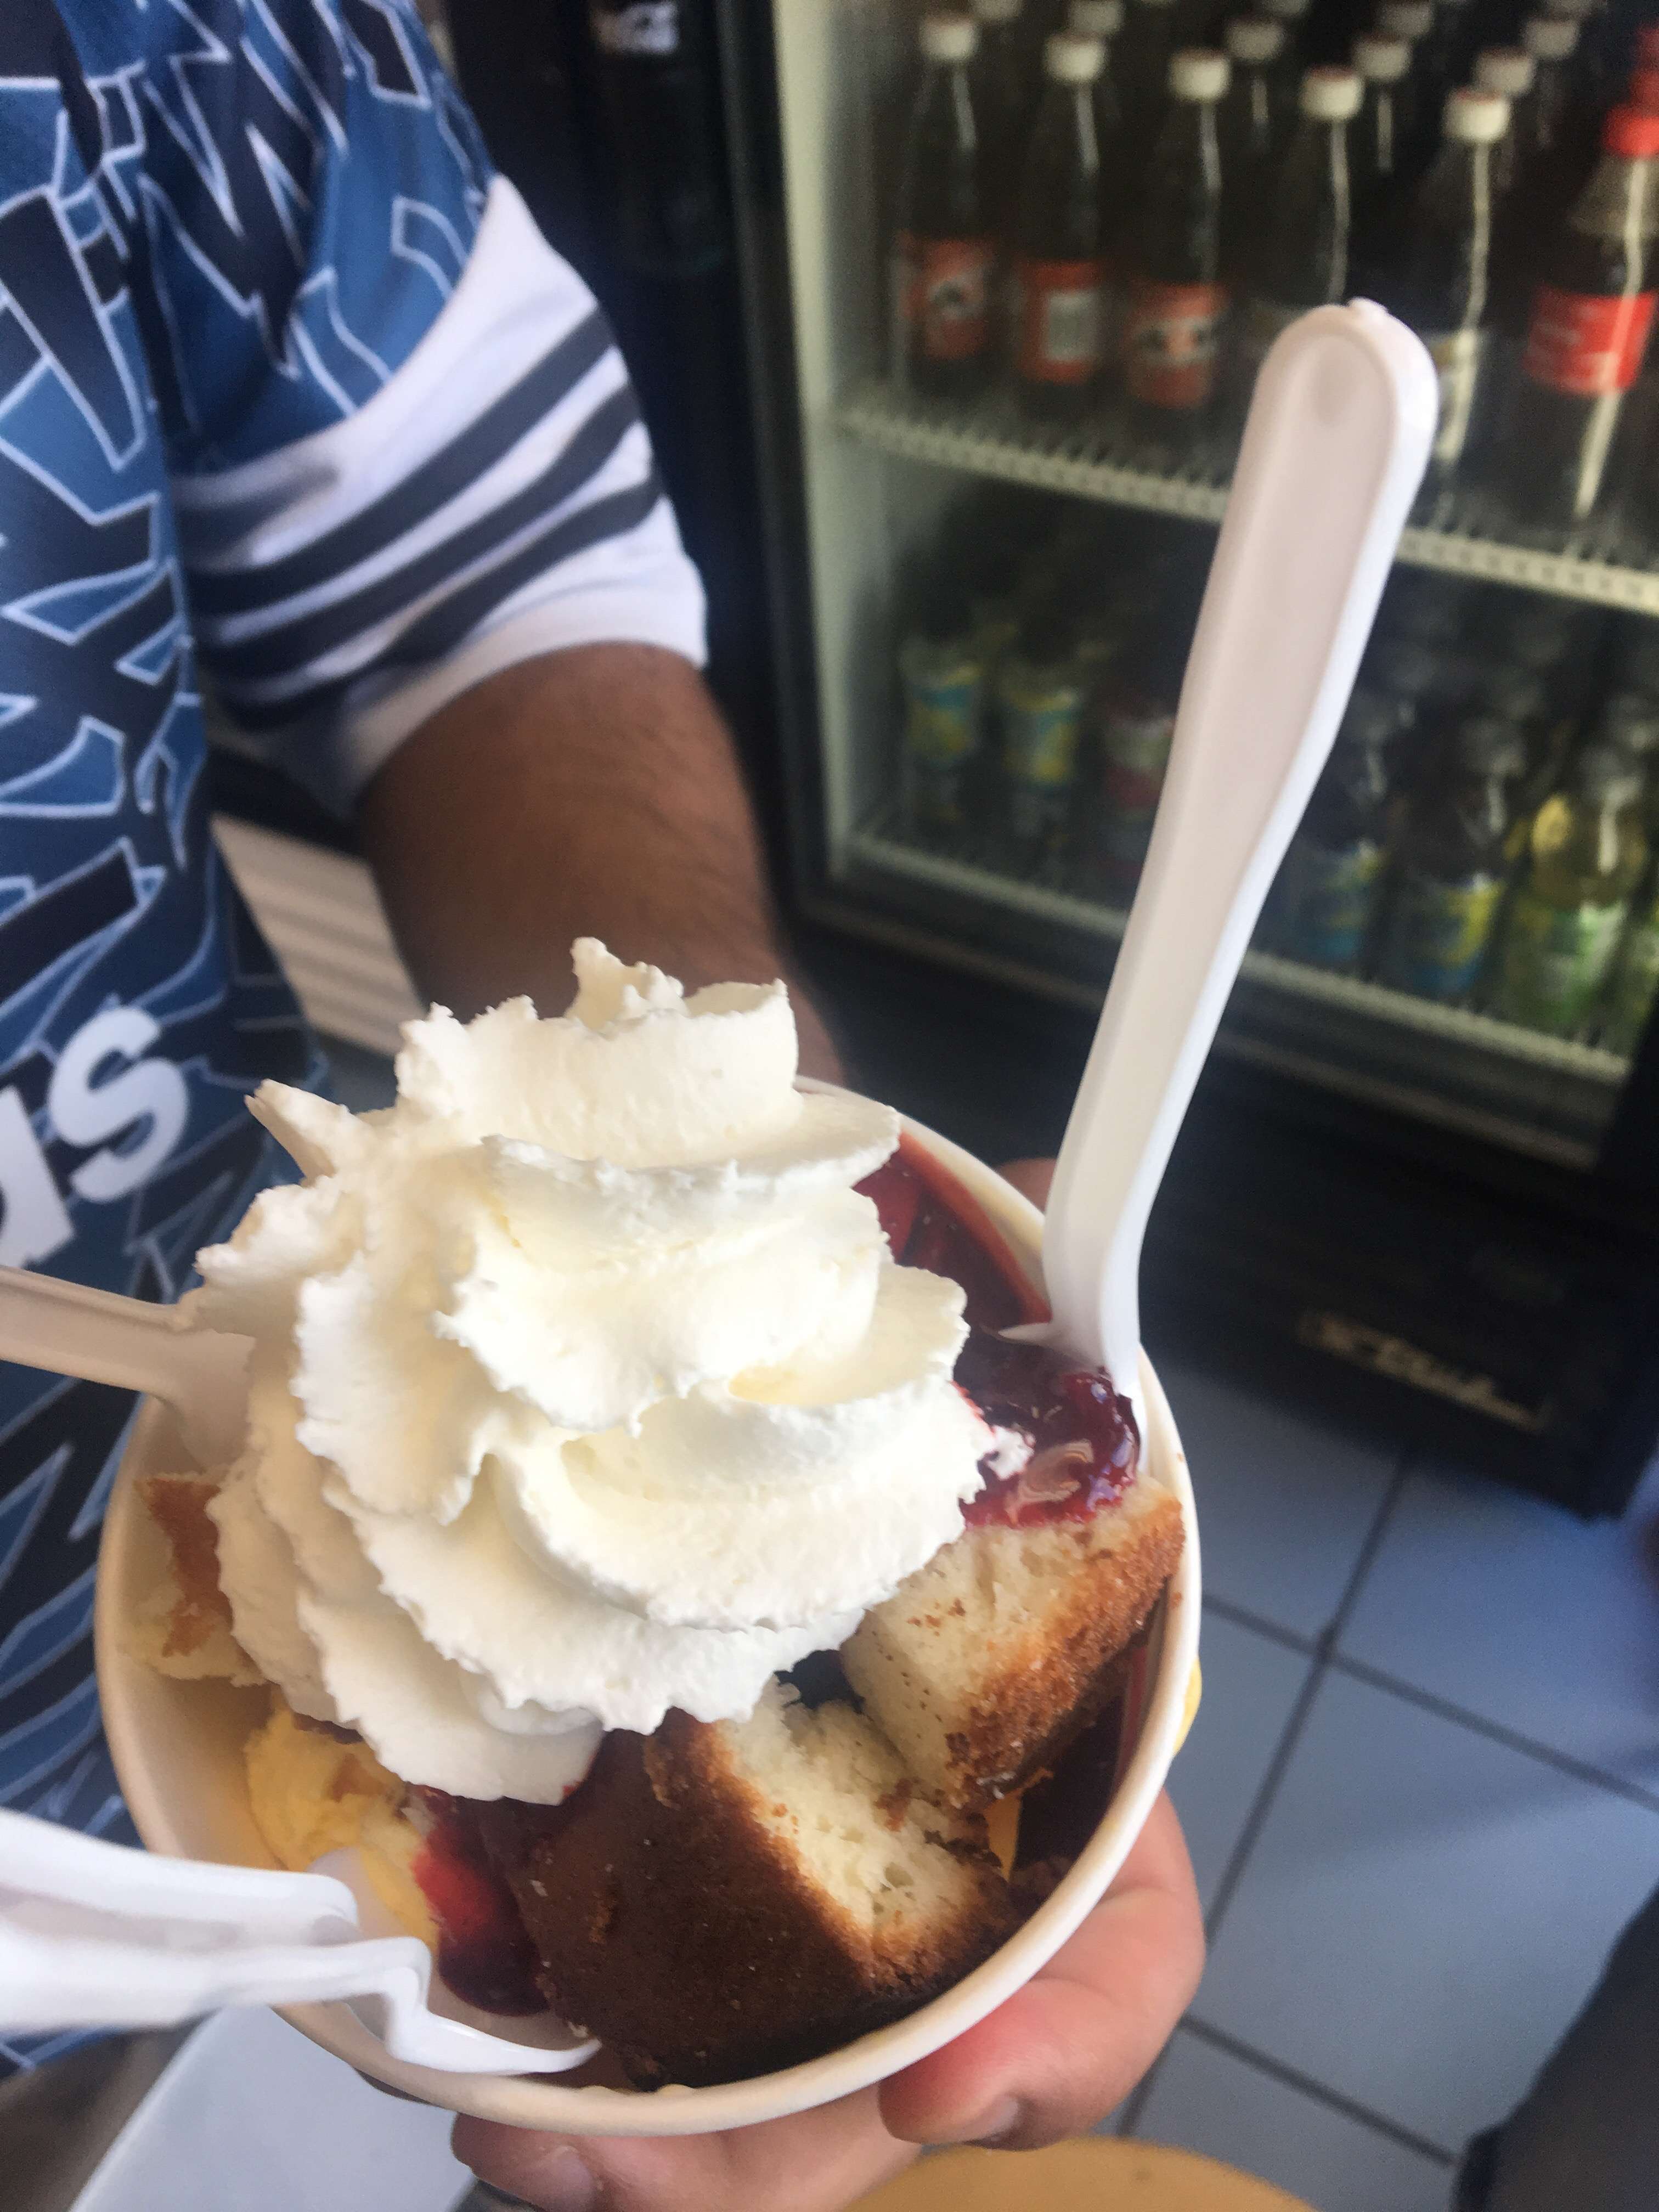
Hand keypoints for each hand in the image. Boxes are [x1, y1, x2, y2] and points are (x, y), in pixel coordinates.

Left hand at [452, 1155, 1202, 2209]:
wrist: (825, 1415)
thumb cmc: (937, 1429)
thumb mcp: (1008, 1371)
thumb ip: (1013, 1310)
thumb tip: (1009, 1203)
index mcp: (1045, 1774)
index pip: (1107, 1949)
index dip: (1055, 2040)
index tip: (945, 2086)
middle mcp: (929, 1863)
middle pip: (889, 2078)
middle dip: (776, 2152)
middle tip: (619, 2155)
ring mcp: (804, 1887)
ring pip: (758, 2088)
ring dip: (649, 2153)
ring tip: (525, 2147)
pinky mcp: (677, 1876)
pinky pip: (643, 2015)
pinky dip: (570, 2067)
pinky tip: (474, 2089)